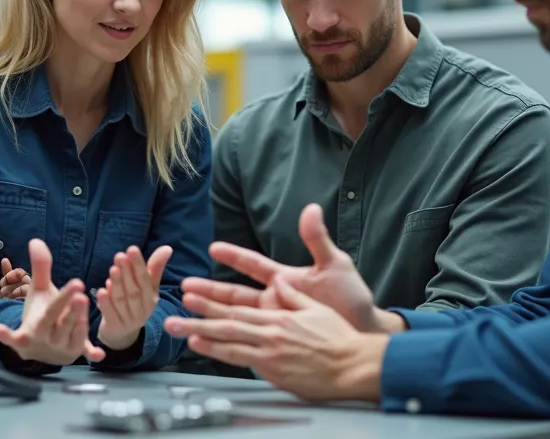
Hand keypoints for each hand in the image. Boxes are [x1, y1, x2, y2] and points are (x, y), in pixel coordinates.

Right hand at [0, 239, 105, 365]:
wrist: (34, 346)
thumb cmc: (38, 313)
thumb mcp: (38, 291)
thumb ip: (40, 267)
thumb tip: (36, 240)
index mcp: (39, 320)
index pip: (53, 307)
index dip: (64, 296)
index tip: (77, 283)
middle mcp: (49, 335)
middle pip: (62, 323)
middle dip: (72, 312)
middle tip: (82, 297)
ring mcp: (62, 346)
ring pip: (74, 335)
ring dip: (81, 325)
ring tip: (89, 309)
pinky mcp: (75, 352)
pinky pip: (82, 353)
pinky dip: (89, 354)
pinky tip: (99, 354)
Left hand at [95, 245, 171, 350]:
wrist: (123, 334)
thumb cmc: (136, 303)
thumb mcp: (147, 288)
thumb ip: (155, 268)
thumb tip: (167, 248)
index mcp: (151, 299)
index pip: (145, 280)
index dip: (139, 265)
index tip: (132, 249)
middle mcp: (142, 311)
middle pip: (134, 290)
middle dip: (126, 272)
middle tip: (119, 256)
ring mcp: (128, 320)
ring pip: (122, 301)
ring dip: (117, 284)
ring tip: (112, 269)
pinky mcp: (114, 327)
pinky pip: (110, 314)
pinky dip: (105, 303)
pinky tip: (100, 290)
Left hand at [165, 277, 386, 402]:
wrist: (355, 364)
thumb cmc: (340, 337)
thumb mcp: (317, 307)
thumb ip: (294, 296)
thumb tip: (281, 282)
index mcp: (281, 312)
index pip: (240, 303)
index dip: (214, 296)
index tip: (194, 290)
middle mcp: (272, 329)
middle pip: (228, 320)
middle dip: (198, 313)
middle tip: (175, 308)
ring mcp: (271, 351)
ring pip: (229, 339)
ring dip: (201, 333)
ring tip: (178, 328)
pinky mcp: (274, 370)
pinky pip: (241, 360)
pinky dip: (219, 352)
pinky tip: (202, 348)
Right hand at [185, 204, 387, 332]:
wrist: (363, 329)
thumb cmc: (351, 297)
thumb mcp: (335, 265)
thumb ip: (318, 240)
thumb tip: (311, 209)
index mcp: (285, 279)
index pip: (254, 265)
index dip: (235, 255)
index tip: (214, 247)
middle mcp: (275, 298)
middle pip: (235, 293)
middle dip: (210, 289)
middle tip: (185, 285)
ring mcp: (274, 319)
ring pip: (237, 316)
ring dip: (213, 313)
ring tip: (188, 309)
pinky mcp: (277, 339)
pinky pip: (250, 338)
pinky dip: (230, 338)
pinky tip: (210, 338)